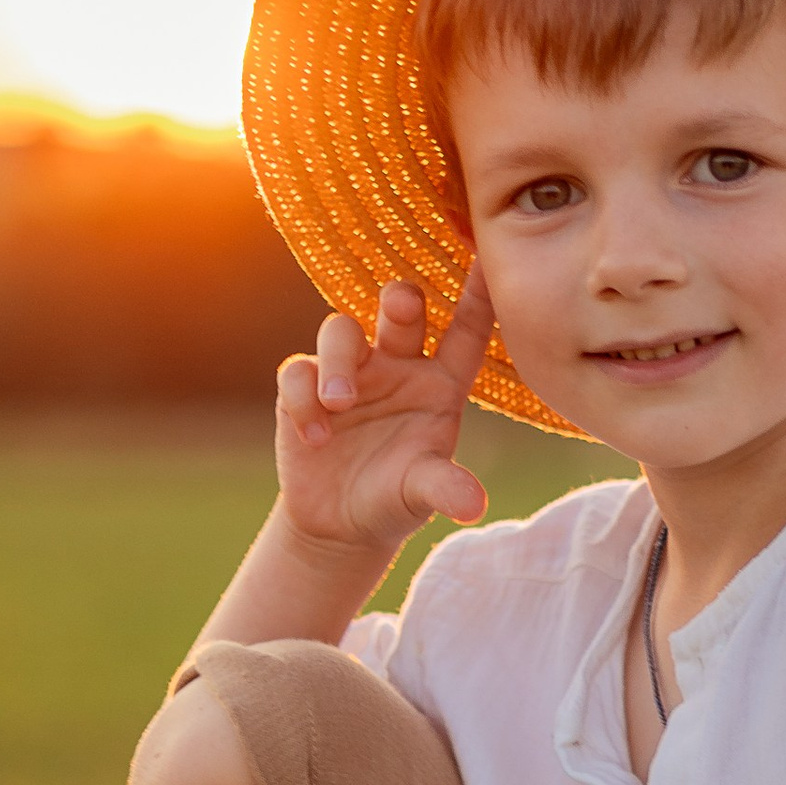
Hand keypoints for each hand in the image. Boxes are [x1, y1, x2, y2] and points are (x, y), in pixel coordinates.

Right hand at [274, 274, 492, 564]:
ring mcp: (351, 372)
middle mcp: (398, 366)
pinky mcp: (305, 389)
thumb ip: (445, 489)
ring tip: (341, 404)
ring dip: (340, 360)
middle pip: (400, 311)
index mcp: (441, 383)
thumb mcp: (422, 494)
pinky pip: (299, 372)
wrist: (340, 525)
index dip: (477, 295)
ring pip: (341, 331)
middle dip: (400, 299)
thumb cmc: (396, 499)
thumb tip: (473, 507)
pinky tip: (315, 437)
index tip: (486, 259)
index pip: (464, 332)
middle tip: (399, 306)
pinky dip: (303, 399)